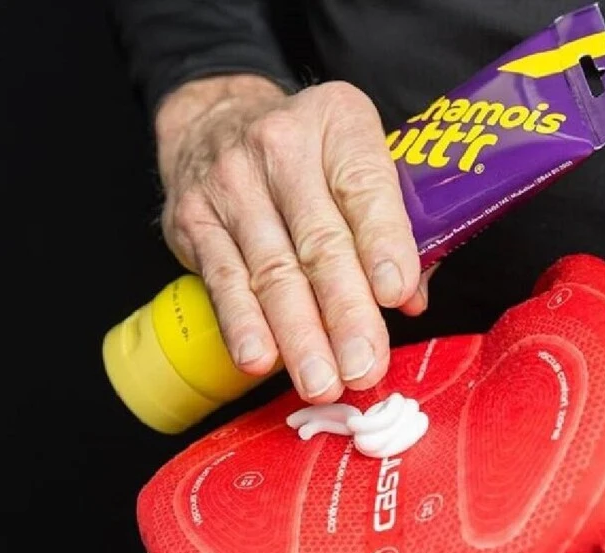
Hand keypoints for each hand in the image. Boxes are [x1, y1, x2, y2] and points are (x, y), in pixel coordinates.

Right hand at [155, 74, 432, 403]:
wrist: (217, 119)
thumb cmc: (309, 153)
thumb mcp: (358, 160)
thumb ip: (394, 225)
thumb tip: (410, 299)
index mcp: (339, 123)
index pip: (365, 187)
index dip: (383, 243)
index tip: (396, 294)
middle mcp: (280, 146)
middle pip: (319, 241)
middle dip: (345, 312)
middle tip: (364, 365)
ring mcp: (231, 183)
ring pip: (272, 270)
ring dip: (299, 335)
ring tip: (322, 381)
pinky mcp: (194, 218)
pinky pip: (224, 280)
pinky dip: (243, 323)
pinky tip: (260, 359)